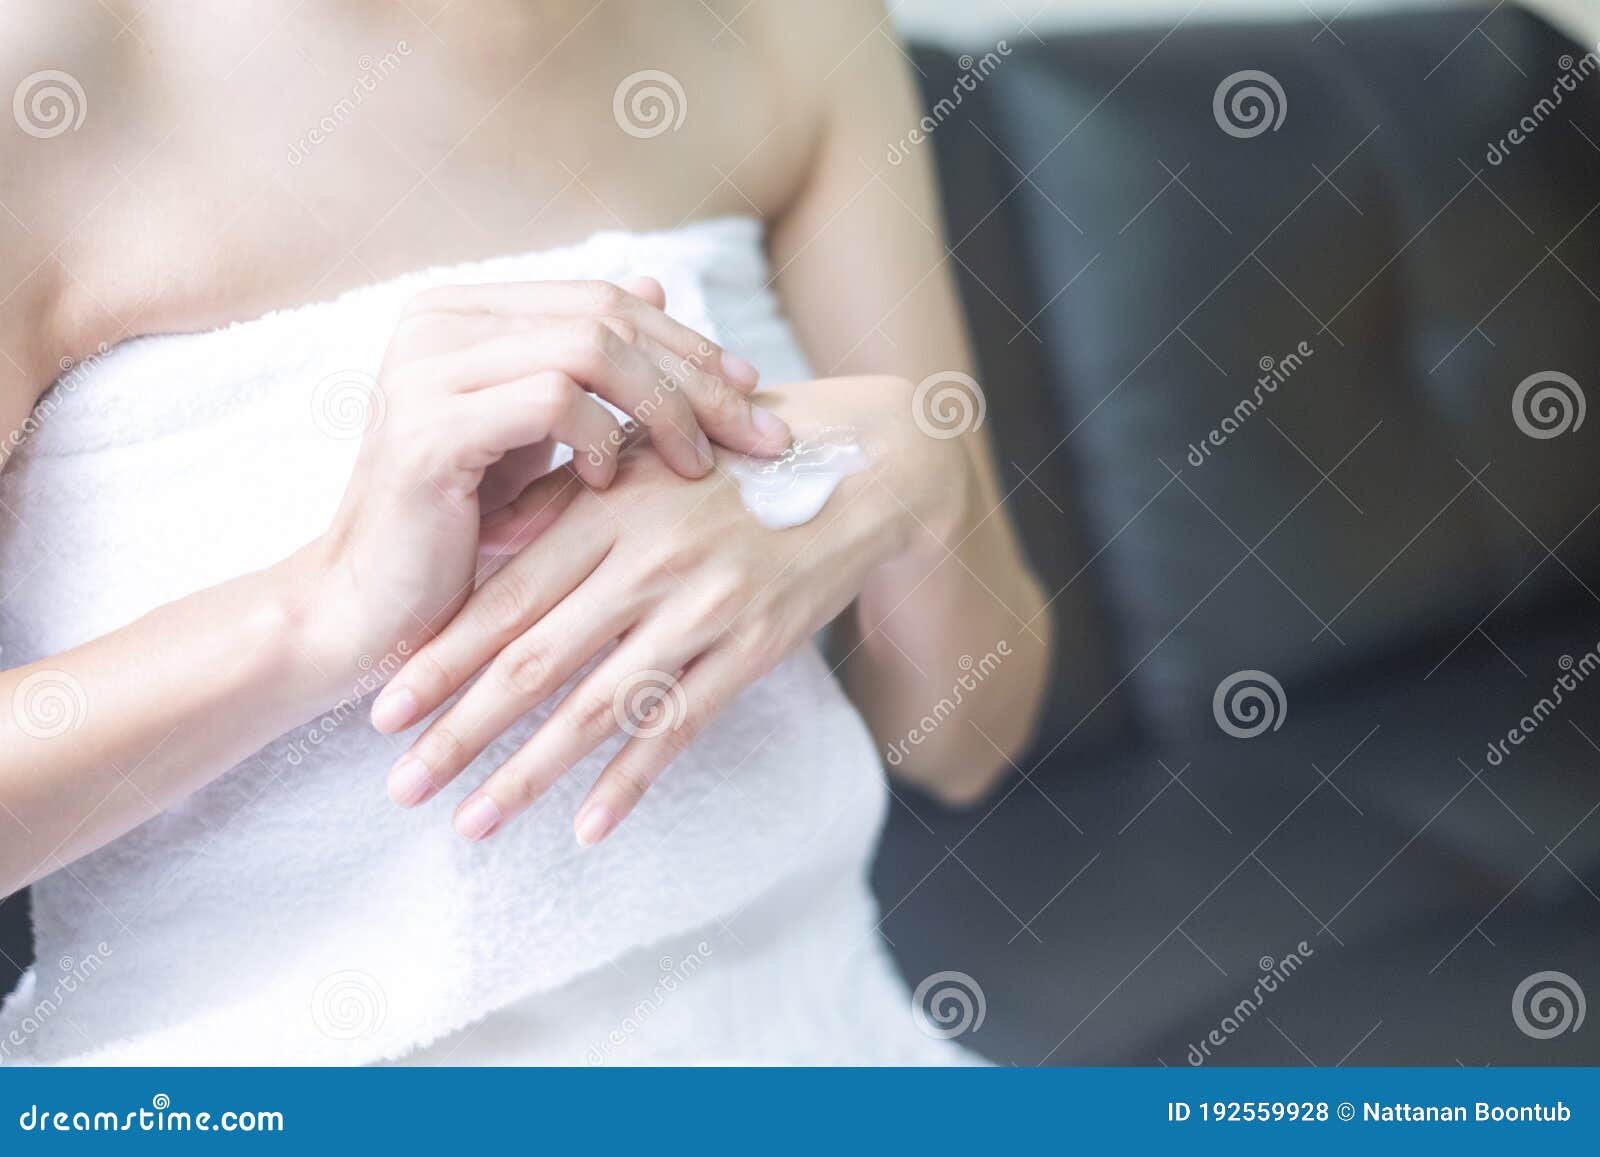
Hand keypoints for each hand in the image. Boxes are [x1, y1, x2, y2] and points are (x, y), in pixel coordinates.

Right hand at [304, 277, 790, 665]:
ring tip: (695, 466)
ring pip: (589, 348)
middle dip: (698, 376)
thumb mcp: (537, 437)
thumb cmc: (461, 529)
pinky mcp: (427, 428)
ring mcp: (425, 368)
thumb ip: (588, 368)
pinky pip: (550, 400)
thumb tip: (659, 286)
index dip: (687, 341)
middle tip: (759, 434)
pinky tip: (610, 483)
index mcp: (462, 312)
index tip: (754, 392)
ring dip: (664, 408)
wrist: (369, 611)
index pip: (603, 300)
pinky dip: (598, 437)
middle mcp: (436, 321)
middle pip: (607, 317)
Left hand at [369, 375, 967, 843]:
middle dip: (459, 732)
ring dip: (528, 773)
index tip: (382, 710)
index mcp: (610, 512)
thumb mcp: (645, 456)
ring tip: (471, 823)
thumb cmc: (737, 458)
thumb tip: (476, 540)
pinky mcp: (754, 648)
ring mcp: (704, 611)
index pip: (506, 599)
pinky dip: (633, 779)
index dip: (440, 659)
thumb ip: (563, 497)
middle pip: (534, 664)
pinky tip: (588, 828)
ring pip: (598, 708)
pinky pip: (682, 727)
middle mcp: (649, 564)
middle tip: (400, 787)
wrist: (865, 467)